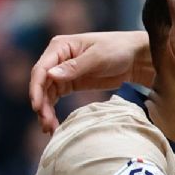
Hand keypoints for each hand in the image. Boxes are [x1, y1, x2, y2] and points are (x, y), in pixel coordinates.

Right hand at [30, 31, 152, 132]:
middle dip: (41, 104)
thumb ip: (75, 67)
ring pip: (46, 94)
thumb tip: (50, 75)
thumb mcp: (98, 57)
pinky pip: (56, 98)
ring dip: (46, 111)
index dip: (36, 89)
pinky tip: (54, 124)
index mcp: (60, 46)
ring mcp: (62, 72)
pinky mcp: (70, 84)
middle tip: (46, 123)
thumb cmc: (119, 49)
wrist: (137, 58)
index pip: (41, 69)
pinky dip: (53, 110)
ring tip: (50, 129)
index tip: (37, 107)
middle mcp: (57, 58)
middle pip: (41, 84)